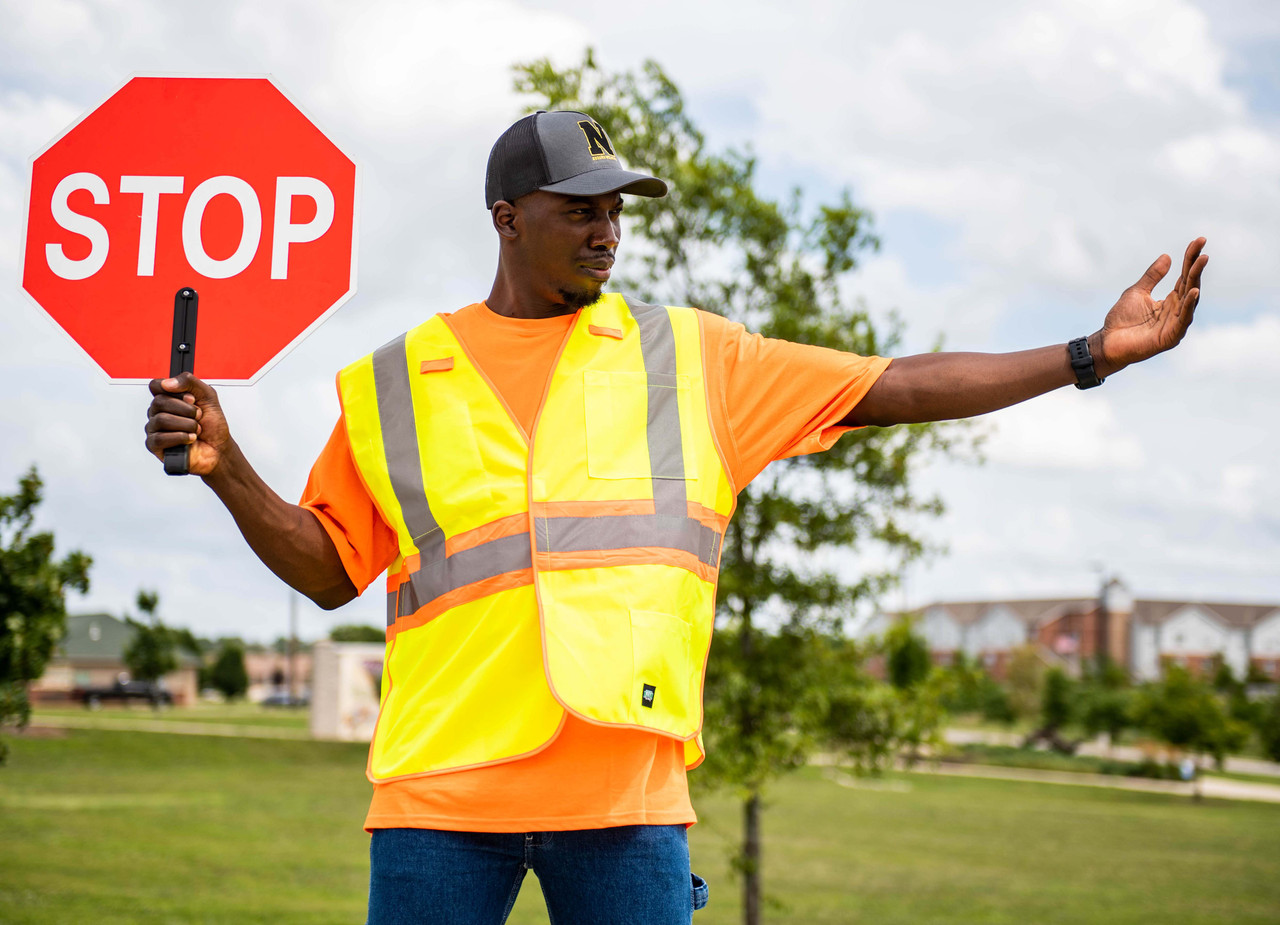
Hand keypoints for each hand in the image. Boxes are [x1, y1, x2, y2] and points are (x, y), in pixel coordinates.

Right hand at [144, 373, 230, 476]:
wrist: (219, 448)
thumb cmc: (212, 425)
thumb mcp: (208, 396)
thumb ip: (189, 382)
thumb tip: (167, 383)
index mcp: (168, 398)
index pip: (156, 385)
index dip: (175, 391)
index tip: (192, 399)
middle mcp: (158, 412)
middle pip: (159, 402)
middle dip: (186, 410)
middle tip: (198, 416)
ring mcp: (154, 429)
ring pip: (161, 420)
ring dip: (187, 425)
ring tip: (196, 430)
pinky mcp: (154, 445)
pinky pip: (159, 438)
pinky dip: (180, 437)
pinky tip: (190, 439)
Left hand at [1093, 237, 1206, 375]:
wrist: (1107, 342)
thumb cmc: (1121, 320)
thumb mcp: (1137, 292)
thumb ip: (1152, 276)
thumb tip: (1167, 256)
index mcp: (1171, 300)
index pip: (1185, 276)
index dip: (1191, 259)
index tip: (1199, 240)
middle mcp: (1177, 311)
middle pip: (1190, 285)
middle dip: (1196, 267)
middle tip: (1202, 250)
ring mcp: (1176, 324)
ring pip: (1190, 299)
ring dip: (1196, 280)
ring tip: (1201, 262)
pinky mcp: (1171, 337)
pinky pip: (1183, 319)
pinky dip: (1189, 305)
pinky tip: (1193, 291)